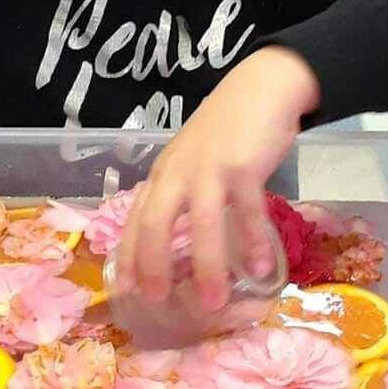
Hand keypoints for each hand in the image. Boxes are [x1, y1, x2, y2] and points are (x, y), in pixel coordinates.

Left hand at [116, 48, 320, 310]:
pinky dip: (253, 241)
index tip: (126, 290)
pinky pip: (246, 211)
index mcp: (164, 173)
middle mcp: (178, 172)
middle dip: (154, 266)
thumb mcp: (192, 159)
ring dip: (206, 267)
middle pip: (156, 223)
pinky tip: (261, 267)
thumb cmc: (227, 129)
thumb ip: (182, 192)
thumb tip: (179, 239)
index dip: (129, 255)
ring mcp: (209, 168)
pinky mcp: (242, 166)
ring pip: (201, 223)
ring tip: (213, 302)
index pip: (136, 219)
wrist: (261, 87)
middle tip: (159, 302)